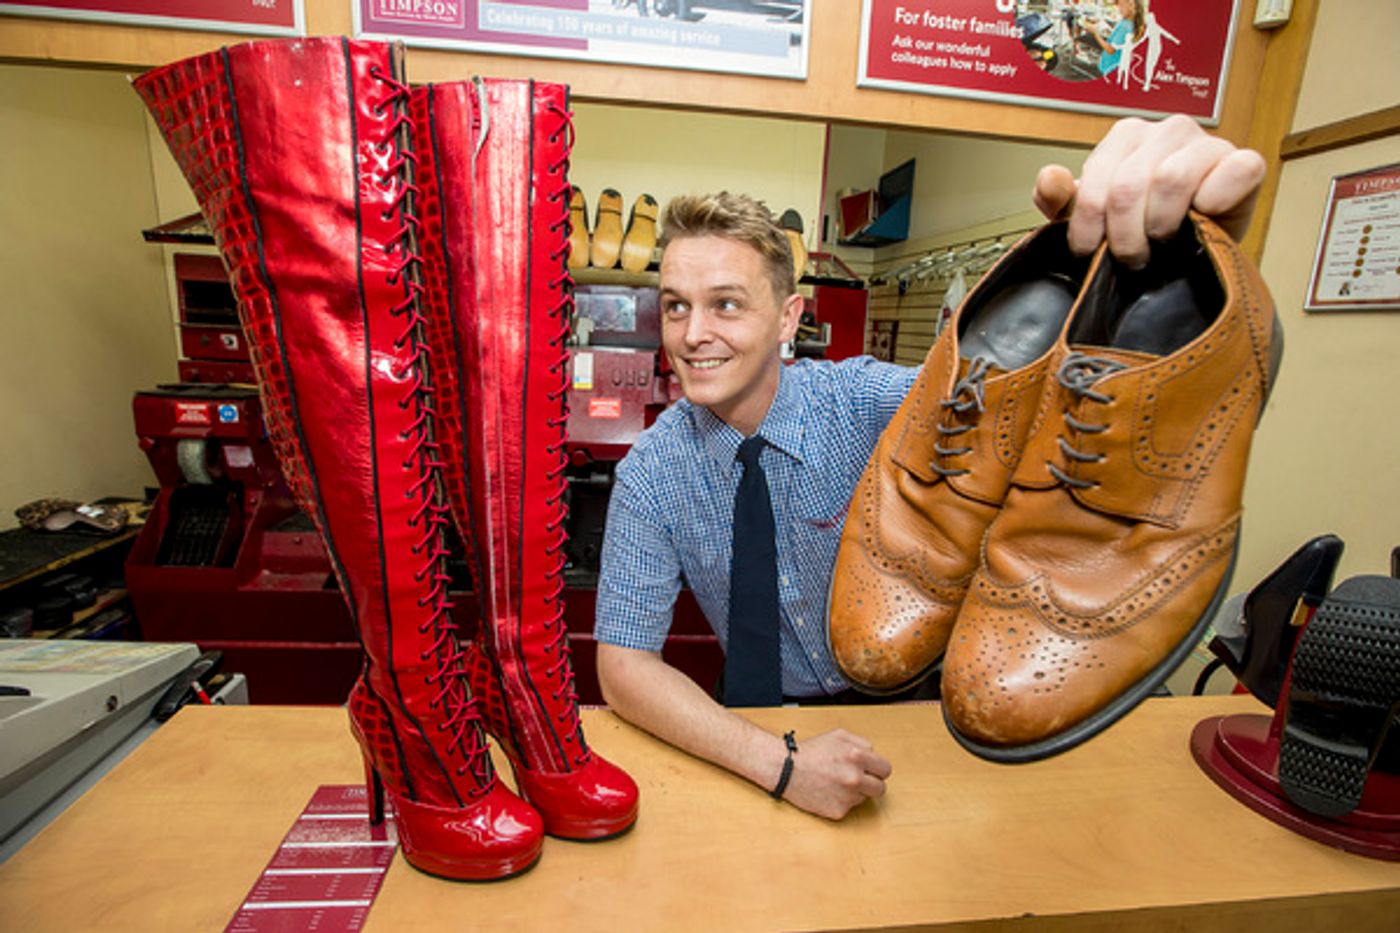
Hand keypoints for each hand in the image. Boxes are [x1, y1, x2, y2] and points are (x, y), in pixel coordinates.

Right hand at [780, 728, 891, 819]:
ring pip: (864, 798)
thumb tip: (874, 756)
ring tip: (836, 782)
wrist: (786, 769)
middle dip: (871, 783)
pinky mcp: (838, 811)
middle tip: (856, 779)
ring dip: (855, 792)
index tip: (871, 771)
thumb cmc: (810, 751)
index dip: (877, 770)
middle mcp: (854, 777)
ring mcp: (847, 796)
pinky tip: (829, 791)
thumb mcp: (839, 735)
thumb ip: (862, 743)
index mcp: (857, 756)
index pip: (885, 770)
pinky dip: (841, 801)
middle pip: (880, 788)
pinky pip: (849, 808)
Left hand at [1033, 114, 1266, 264]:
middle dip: (1123, 234)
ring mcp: (1208, 143)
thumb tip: (1051, 179)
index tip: (1089, 250)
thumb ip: (1061, 200)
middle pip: (1129, 185)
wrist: (1192, 254)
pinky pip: (1234, 171)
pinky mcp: (1244, 161)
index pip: (1097, 179)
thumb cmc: (1143, 231)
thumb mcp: (1093, 220)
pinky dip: (1216, 200)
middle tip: (1130, 257)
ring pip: (1171, 180)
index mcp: (1127, 136)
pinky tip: (1203, 216)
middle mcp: (1168, 131)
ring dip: (1160, 223)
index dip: (1088, 224)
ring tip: (1161, 241)